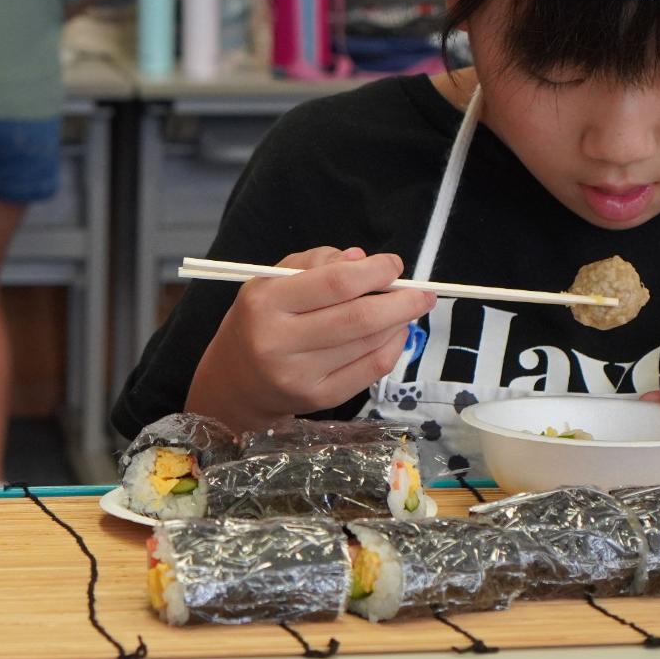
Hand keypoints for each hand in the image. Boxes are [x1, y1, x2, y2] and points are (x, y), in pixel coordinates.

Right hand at [190, 247, 434, 424]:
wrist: (235, 382)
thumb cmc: (259, 321)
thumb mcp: (272, 280)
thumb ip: (315, 263)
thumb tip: (362, 259)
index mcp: (265, 302)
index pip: (335, 283)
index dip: (375, 272)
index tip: (393, 265)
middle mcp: (279, 341)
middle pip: (358, 318)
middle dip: (401, 302)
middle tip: (424, 293)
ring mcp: (299, 375)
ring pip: (368, 344)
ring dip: (399, 324)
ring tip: (408, 311)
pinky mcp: (318, 399)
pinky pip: (369, 371)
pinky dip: (391, 349)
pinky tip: (395, 335)